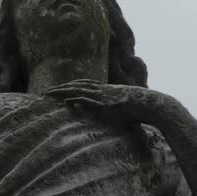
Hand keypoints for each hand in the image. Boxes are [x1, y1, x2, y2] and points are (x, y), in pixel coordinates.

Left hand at [44, 80, 172, 126]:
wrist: (150, 104)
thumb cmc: (140, 108)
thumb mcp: (123, 107)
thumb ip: (112, 108)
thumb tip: (107, 112)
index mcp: (106, 89)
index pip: (84, 83)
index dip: (71, 85)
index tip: (60, 88)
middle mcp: (103, 90)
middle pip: (77, 85)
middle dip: (61, 88)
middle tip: (46, 92)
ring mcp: (103, 96)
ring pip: (78, 90)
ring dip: (62, 92)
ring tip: (48, 95)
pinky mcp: (106, 103)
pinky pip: (88, 100)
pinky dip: (76, 99)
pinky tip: (66, 102)